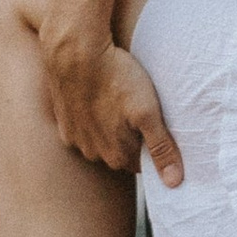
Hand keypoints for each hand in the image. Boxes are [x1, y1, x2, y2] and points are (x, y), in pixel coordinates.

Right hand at [37, 21, 184, 188]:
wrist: (75, 52)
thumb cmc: (116, 78)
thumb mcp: (148, 112)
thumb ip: (161, 148)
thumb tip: (174, 183)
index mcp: (116, 156)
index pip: (143, 163)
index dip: (152, 147)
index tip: (158, 127)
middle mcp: (93, 153)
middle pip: (121, 153)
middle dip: (132, 138)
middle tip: (140, 109)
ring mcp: (75, 138)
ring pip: (101, 140)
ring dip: (110, 128)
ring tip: (119, 100)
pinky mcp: (63, 121)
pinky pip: (83, 127)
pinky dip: (91, 117)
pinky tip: (98, 98)